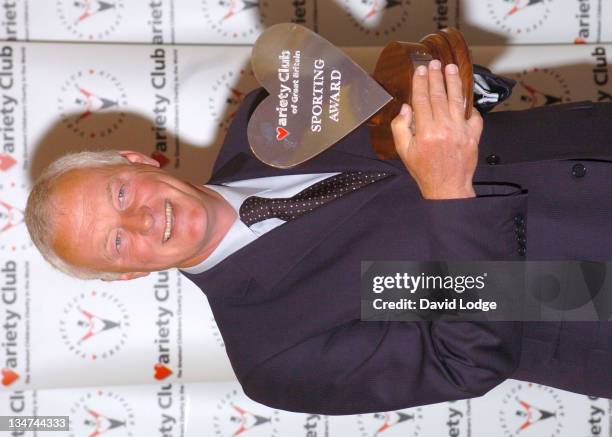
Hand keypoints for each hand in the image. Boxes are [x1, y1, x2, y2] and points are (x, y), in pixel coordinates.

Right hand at [391, 60, 482, 198]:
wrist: (447, 187)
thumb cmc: (424, 170)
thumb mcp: (404, 152)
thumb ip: (401, 128)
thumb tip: (406, 109)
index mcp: (425, 132)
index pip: (422, 100)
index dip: (421, 82)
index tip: (420, 70)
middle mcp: (444, 128)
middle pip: (439, 95)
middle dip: (436, 77)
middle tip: (435, 63)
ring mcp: (461, 131)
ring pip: (457, 100)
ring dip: (453, 82)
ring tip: (451, 68)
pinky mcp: (473, 135)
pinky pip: (474, 115)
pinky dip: (470, 105)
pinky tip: (465, 95)